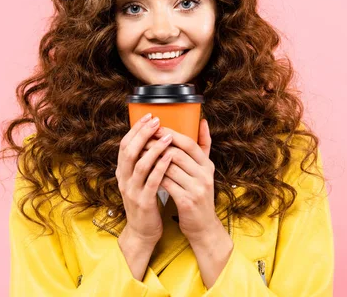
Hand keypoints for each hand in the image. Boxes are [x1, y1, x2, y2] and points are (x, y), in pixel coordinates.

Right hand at [116, 113, 173, 245]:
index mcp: (122, 171)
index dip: (135, 129)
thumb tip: (152, 138)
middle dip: (143, 134)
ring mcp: (131, 191)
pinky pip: (152, 181)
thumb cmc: (146, 201)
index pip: (124, 145)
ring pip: (139, 164)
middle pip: (129, 150)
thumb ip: (143, 161)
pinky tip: (170, 157)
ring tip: (168, 136)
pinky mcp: (143, 202)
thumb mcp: (140, 179)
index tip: (148, 116)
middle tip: (157, 121)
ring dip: (154, 148)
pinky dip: (161, 167)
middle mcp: (123, 179)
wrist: (143, 231)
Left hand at [143, 119, 219, 241]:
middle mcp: (205, 175)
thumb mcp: (204, 170)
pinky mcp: (187, 201)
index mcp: (207, 165)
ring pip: (169, 168)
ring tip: (139, 155)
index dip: (170, 134)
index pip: (189, 143)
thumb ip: (203, 146)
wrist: (202, 226)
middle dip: (157, 146)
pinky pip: (166, 184)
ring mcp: (197, 189)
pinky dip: (153, 176)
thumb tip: (202, 121)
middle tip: (141, 140)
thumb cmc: (198, 193)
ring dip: (152, 160)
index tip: (154, 128)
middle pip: (177, 153)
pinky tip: (144, 173)